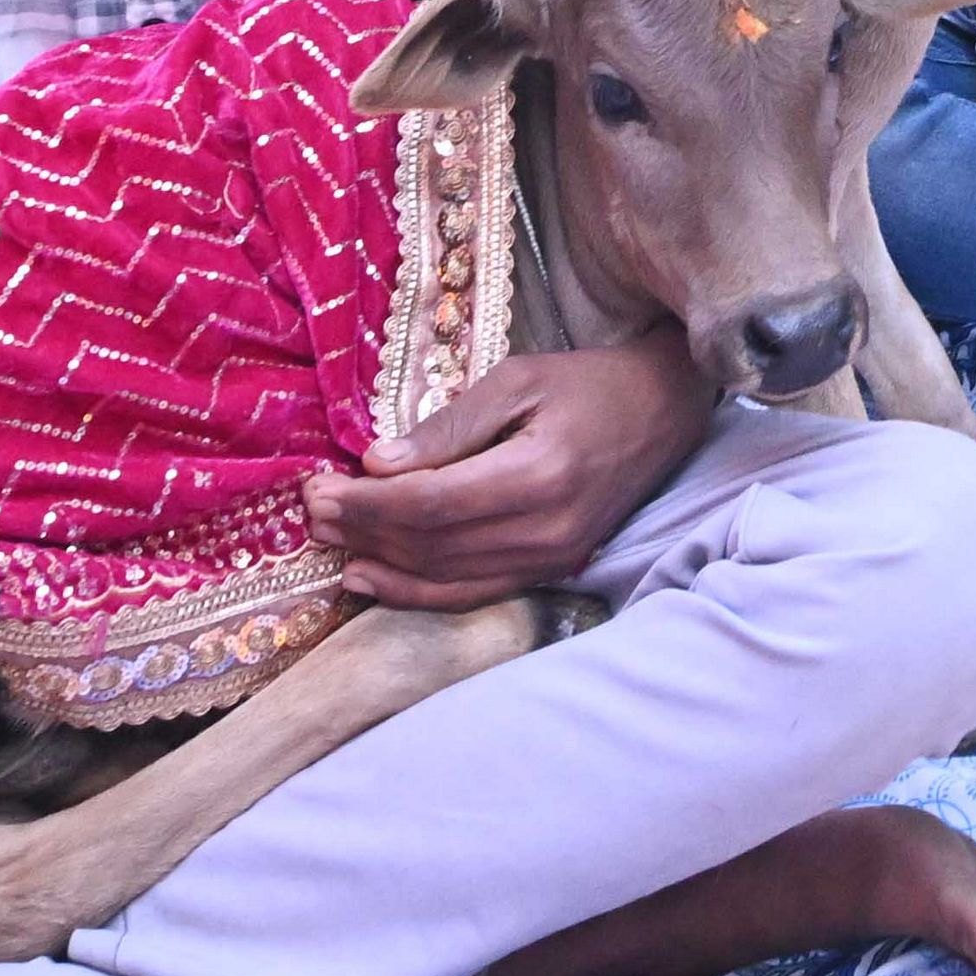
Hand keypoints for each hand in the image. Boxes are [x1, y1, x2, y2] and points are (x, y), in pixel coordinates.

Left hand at [307, 335, 711, 605]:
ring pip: (444, 577)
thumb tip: (376, 465)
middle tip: (311, 513)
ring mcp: (551, 558)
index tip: (318, 489)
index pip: (430, 504)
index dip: (367, 505)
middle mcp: (545, 529)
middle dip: (362, 532)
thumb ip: (448, 427)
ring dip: (379, 565)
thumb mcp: (517, 381)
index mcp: (538, 473)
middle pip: (430, 545)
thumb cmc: (587, 385)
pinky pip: (470, 594)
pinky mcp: (550, 571)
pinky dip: (415, 594)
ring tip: (330, 544)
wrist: (663, 413)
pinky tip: (371, 581)